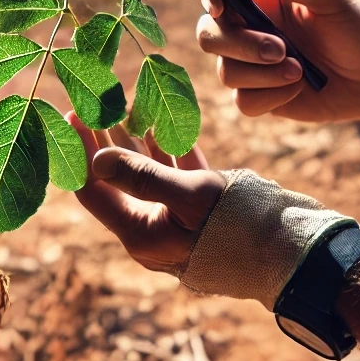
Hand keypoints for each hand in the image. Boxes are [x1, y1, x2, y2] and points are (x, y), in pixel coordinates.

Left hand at [67, 116, 224, 274]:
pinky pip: (175, 176)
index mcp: (139, 233)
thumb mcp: (188, 197)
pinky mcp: (200, 211)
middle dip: (102, 141)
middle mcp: (151, 228)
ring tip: (121, 107)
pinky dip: (167, 151)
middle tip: (91, 105)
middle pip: (116, 180)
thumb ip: (142, 176)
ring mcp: (175, 219)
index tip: (72, 115)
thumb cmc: (236, 228)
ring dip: (133, 142)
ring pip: (146, 174)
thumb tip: (96, 158)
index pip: (94, 190)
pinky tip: (159, 125)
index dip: (79, 152)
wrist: (287, 255)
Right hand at [195, 0, 359, 122]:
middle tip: (282, 49)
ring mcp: (252, 65)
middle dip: (241, 45)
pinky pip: (244, 101)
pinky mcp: (261, 97)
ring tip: (300, 70)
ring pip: (225, 72)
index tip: (222, 8)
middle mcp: (249, 29)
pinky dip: (273, 95)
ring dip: (263, 73)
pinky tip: (300, 87)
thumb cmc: (359, 26)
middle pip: (208, 35)